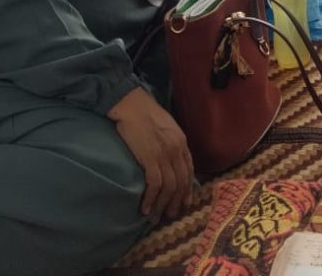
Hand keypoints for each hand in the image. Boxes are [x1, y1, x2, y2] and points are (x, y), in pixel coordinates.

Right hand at [107, 87, 192, 220]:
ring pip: (170, 186)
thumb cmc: (145, 113)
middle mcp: (177, 149)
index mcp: (182, 141)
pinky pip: (155, 184)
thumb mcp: (166, 127)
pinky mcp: (150, 157)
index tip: (184, 202)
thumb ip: (171, 143)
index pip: (189, 170)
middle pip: (181, 181)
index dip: (187, 189)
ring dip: (163, 205)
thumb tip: (169, 160)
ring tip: (156, 216)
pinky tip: (145, 208)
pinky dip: (151, 199)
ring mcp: (164, 153)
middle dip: (176, 202)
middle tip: (169, 215)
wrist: (132, 105)